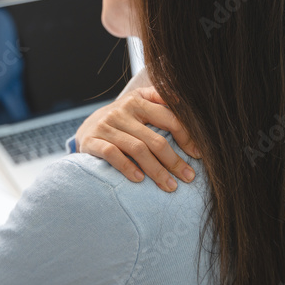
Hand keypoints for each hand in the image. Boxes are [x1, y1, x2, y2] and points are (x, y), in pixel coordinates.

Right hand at [76, 87, 200, 191]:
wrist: (86, 127)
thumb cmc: (121, 119)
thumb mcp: (138, 102)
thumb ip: (159, 98)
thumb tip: (184, 101)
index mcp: (138, 101)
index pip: (168, 118)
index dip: (186, 137)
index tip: (198, 155)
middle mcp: (122, 111)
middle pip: (155, 139)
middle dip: (174, 161)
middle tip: (188, 177)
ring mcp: (105, 126)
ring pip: (137, 149)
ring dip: (156, 171)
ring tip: (170, 186)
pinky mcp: (91, 141)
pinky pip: (112, 154)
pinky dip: (127, 167)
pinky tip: (140, 180)